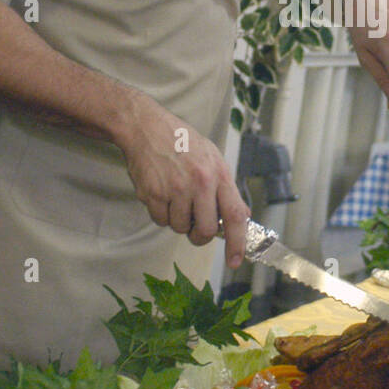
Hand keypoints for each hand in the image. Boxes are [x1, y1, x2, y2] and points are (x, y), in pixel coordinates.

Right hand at [115, 97, 249, 267]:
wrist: (146, 127)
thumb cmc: (182, 142)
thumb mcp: (213, 157)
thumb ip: (227, 188)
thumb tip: (242, 215)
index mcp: (219, 174)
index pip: (235, 216)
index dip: (237, 243)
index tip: (235, 261)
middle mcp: (199, 183)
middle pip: (205, 230)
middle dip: (200, 234)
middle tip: (194, 225)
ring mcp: (175, 189)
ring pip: (179, 228)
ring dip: (178, 220)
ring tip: (175, 197)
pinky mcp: (152, 194)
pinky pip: (160, 220)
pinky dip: (161, 214)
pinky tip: (162, 193)